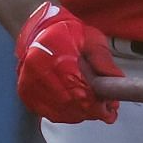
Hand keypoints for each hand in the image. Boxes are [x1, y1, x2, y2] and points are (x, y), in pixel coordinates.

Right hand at [14, 2, 123, 123]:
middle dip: (91, 110)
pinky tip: (75, 106)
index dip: (97, 104)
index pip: (79, 90)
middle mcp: (38, 72)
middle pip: (71, 104)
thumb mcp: (91, 38)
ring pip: (61, 112)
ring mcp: (30, 85)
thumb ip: (102, 59)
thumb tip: (116, 80)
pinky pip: (50, 113)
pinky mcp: (26, 93)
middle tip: (105, 108)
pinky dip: (65, 113)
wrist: (37, 29)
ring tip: (91, 105)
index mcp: (56, 55)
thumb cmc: (66, 32)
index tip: (111, 108)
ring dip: (79, 113)